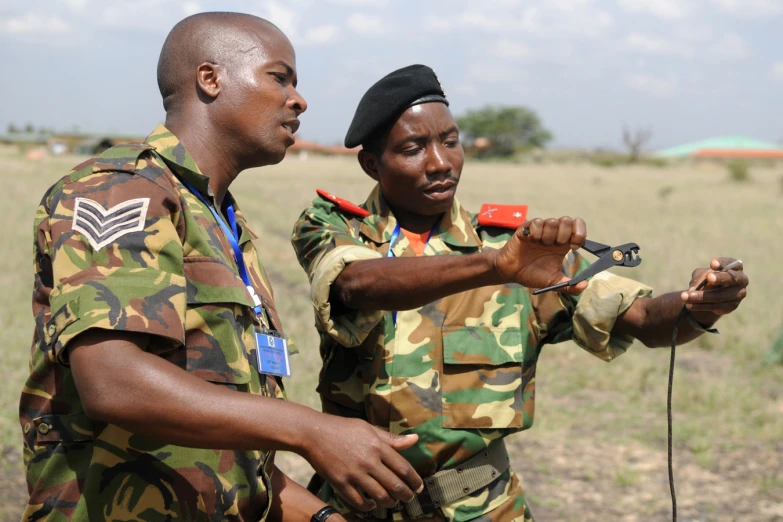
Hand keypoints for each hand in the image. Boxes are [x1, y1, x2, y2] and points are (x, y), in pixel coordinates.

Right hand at [301, 416, 422, 511]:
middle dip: (406, 495)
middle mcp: (368, 461)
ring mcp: (354, 473)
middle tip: (409, 499)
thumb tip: (415, 440)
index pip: (403, 468)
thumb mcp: (369, 428)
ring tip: (392, 502)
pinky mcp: (340, 483)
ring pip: (379, 496)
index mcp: (377, 446)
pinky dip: (368, 506)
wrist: (314, 433)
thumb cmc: (343, 428)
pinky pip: (359, 502)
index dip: (414, 481)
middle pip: (395, 485)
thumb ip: (392, 439)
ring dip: (389, 503)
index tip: (419, 487)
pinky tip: (372, 504)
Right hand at [492, 216, 587, 294]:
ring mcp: (540, 230)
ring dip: (548, 236)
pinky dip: (536, 234)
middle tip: (556, 246)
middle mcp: (554, 234)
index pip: (579, 227)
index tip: (573, 247)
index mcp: (563, 243)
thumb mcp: (554, 282)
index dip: (579, 234)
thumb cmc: (532, 274)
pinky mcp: (527, 228)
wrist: (512, 273)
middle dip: (564, 234)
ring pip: (552, 221)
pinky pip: (537, 222)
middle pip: (567, 220)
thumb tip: (585, 285)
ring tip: (540, 245)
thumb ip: (570, 286)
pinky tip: (531, 242)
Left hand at [680, 257, 747, 316]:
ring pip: (720, 295)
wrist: (711, 295)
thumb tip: (695, 288)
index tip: (712, 263)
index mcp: (735, 267)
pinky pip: (715, 306)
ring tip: (685, 296)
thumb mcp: (701, 274)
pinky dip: (700, 306)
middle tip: (709, 278)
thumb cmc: (707, 279)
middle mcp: (741, 279)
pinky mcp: (732, 306)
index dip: (722, 263)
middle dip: (719, 278)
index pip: (731, 263)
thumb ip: (700, 277)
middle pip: (731, 279)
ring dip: (701, 297)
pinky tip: (689, 305)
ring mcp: (739, 294)